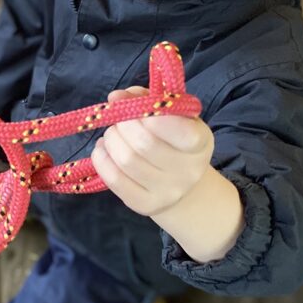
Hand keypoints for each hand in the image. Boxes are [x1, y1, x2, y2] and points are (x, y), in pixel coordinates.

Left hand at [91, 86, 213, 216]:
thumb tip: (116, 97)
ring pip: (126, 160)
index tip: (141, 108)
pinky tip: (104, 151)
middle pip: (144, 143)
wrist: (180, 184)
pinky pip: (115, 180)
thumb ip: (146, 100)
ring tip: (112, 135)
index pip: (180, 130)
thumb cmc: (172, 140)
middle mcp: (188, 171)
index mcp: (199, 142)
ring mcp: (168, 192)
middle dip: (123, 125)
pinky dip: (102, 160)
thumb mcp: (170, 116)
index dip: (153, 115)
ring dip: (111, 140)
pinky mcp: (146, 205)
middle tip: (119, 120)